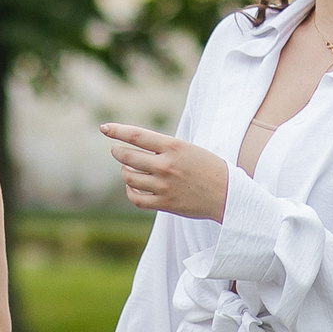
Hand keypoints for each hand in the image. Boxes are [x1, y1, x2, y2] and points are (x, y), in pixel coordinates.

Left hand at [100, 123, 229, 220]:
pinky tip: (134, 188)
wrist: (229, 195)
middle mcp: (166, 165)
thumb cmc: (209, 168)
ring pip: (128, 177)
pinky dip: (130, 192)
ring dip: (125, 172)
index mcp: (173, 147)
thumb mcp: (189, 149)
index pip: (137, 135)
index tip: (104, 128)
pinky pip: (135, 198)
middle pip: (126, 156)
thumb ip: (163, 148)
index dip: (117, 131)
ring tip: (130, 170)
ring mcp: (163, 185)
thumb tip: (135, 146)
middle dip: (118, 152)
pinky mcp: (164, 203)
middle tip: (118, 151)